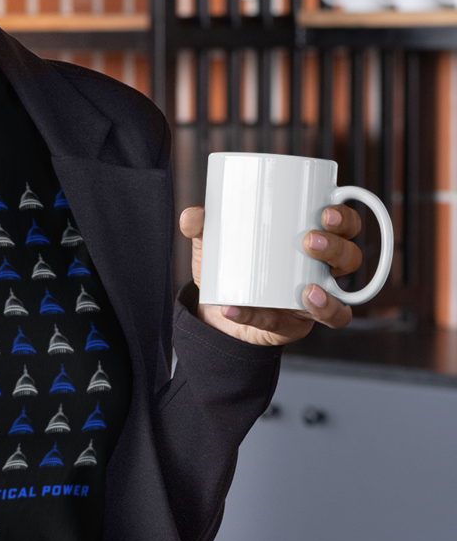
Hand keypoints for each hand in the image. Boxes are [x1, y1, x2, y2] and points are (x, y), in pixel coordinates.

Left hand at [178, 205, 361, 345]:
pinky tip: (238, 308)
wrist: (216, 306)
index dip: (344, 218)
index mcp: (309, 238)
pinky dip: (261, 318)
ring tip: (305, 290)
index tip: (326, 212)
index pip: (344, 225)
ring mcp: (312, 299)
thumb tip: (190, 216)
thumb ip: (201, 226)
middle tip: (310, 241)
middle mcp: (321, 269)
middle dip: (336, 248)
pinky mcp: (292, 325)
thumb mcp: (213, 241)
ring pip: (339, 300)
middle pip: (350, 257)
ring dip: (327, 296)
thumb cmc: (230, 263)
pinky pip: (289, 327)